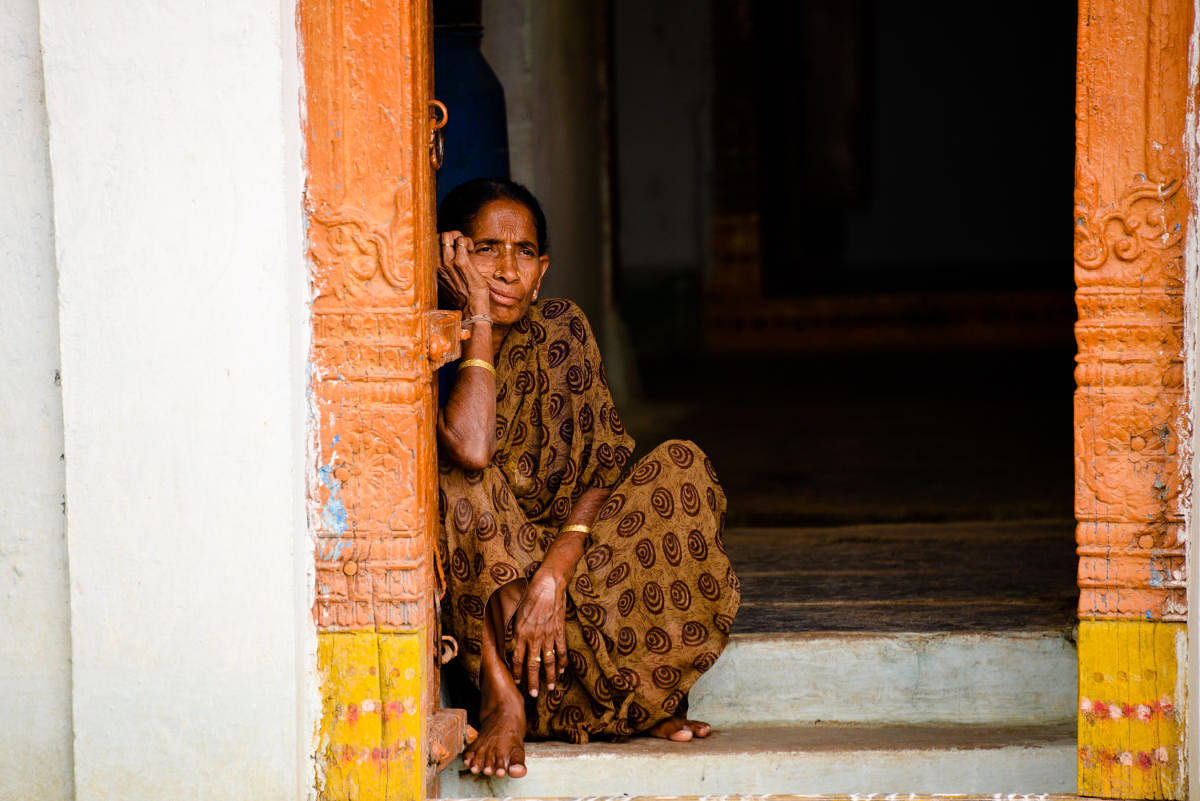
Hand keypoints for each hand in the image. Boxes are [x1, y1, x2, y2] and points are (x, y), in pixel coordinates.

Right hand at [438, 231, 490, 312]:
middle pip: (439, 237)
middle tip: (462, 244)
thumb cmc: (463, 297)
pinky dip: (467, 241)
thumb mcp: (447, 284)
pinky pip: (461, 241)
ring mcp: (449, 264)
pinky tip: (471, 249)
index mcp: (434, 269)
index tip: (453, 249)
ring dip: (460, 237)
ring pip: (448, 235)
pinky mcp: (461, 263)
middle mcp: (438, 265)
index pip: (431, 244)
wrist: (472, 308)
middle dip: (452, 235)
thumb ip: (445, 271)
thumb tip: (447, 259)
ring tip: (467, 247)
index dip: (444, 242)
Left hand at [509, 569, 566, 696]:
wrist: (548, 584)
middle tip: (533, 695)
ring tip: (550, 688)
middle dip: (532, 681)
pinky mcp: (559, 631)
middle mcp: (534, 637)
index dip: (517, 673)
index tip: (516, 684)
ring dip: (549, 676)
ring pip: (548, 661)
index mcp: (520, 632)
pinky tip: (562, 671)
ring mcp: (548, 635)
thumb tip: (507, 638)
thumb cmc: (528, 593)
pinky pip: (561, 650)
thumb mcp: (514, 610)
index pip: (517, 659)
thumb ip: (512, 627)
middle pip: (533, 665)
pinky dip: (562, 662)